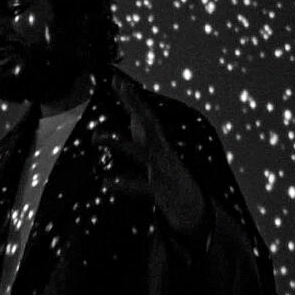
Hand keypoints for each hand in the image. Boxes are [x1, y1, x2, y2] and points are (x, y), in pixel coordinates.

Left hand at [94, 71, 208, 238]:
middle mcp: (165, 154)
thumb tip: (132, 119)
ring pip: (142, 153)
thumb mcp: (157, 159)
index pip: (147, 117)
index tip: (118, 79)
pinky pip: (142, 187)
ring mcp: (164, 172)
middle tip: (120, 86)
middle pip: (150, 124)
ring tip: (96, 136)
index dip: (133, 98)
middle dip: (135, 104)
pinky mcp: (162, 193)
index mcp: (161, 146)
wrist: (199, 214)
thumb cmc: (172, 184)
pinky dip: (125, 184)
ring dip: (119, 143)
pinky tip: (107, 182)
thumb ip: (144, 139)